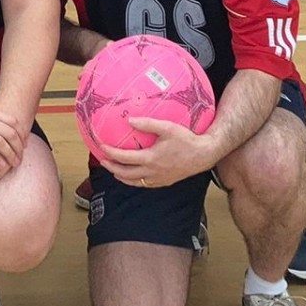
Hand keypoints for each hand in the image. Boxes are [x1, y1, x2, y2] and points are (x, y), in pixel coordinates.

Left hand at [100, 116, 215, 190]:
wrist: (204, 155)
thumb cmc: (187, 139)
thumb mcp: (167, 127)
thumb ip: (148, 124)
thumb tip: (130, 120)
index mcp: (151, 159)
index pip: (124, 158)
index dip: (110, 153)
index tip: (101, 146)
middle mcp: (152, 172)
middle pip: (125, 174)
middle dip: (111, 167)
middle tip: (103, 160)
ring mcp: (158, 179)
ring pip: (134, 182)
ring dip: (121, 176)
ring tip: (114, 170)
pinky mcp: (164, 182)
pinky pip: (145, 184)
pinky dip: (134, 181)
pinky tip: (133, 175)